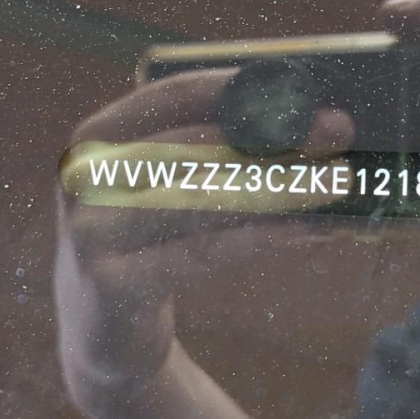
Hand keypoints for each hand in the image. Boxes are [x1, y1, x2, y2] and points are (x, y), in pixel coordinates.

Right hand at [54, 68, 354, 405]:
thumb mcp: (160, 189)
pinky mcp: (111, 285)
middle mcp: (82, 178)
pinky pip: (199, 253)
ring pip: (200, 199)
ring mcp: (90, 233)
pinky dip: (259, 238)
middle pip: (191, 145)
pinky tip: (305, 229)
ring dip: (277, 187)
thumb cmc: (147, 243)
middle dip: (272, 136)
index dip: (239, 87)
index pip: (171, 94)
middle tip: (337, 131)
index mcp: (95, 137)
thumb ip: (208, 152)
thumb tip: (301, 123)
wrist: (101, 331)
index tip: (301, 87)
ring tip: (334, 181)